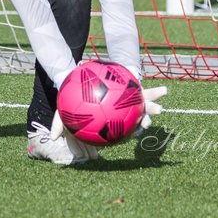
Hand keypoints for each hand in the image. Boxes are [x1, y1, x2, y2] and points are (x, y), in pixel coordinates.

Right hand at [48, 83, 167, 139]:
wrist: (81, 80)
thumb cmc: (75, 99)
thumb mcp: (65, 112)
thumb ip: (60, 124)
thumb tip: (53, 137)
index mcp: (112, 120)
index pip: (123, 131)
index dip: (131, 133)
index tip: (134, 135)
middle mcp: (123, 112)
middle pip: (137, 117)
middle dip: (147, 120)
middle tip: (149, 121)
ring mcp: (129, 100)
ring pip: (144, 103)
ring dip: (155, 102)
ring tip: (165, 97)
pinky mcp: (131, 87)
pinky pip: (142, 87)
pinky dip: (151, 87)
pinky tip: (161, 88)